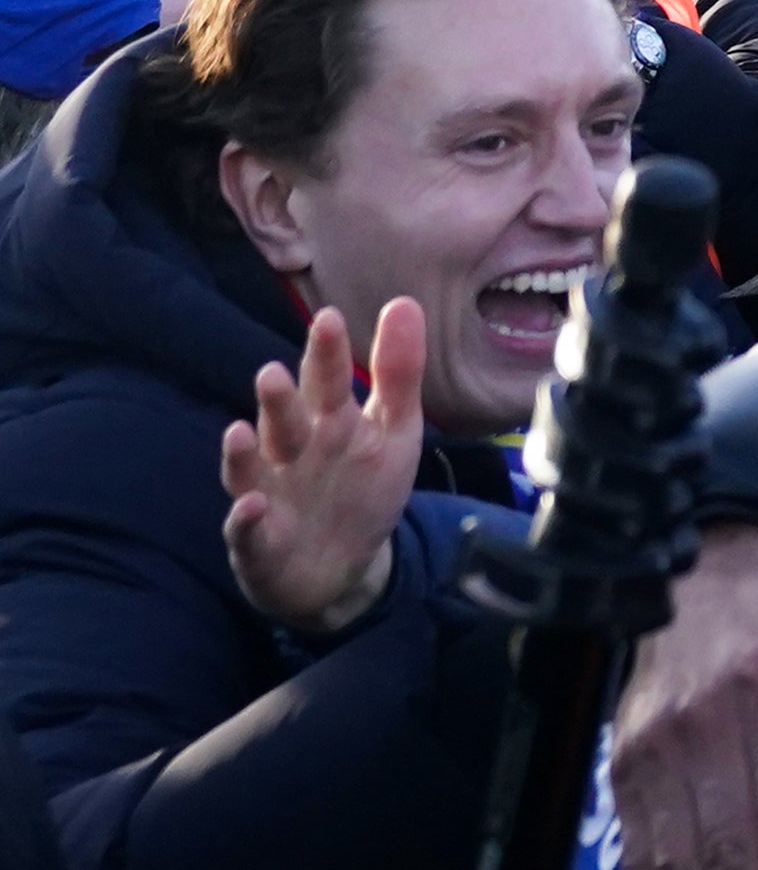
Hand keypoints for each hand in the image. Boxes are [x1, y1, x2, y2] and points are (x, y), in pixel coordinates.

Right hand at [221, 299, 425, 637]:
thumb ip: (398, 373)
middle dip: (278, 401)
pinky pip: (245, 529)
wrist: (340, 568)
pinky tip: (251, 505)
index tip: (328, 318)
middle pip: (284, 421)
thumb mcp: (394, 432)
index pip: (326, 382)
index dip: (326, 354)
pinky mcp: (256, 542)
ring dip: (244, 453)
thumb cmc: (363, 488)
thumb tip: (404, 301)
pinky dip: (245, 519)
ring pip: (251, 469)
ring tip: (241, 430)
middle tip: (273, 373)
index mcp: (327, 422)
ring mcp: (268, 494)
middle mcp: (290, 452)